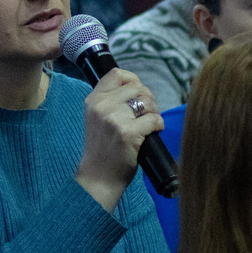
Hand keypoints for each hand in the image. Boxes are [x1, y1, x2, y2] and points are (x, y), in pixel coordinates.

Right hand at [75, 69, 162, 212]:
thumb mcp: (97, 119)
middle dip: (148, 99)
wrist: (98, 178)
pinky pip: (153, 119)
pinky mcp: (127, 133)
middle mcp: (101, 106)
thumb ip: (111, 102)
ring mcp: (114, 119)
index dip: (133, 80)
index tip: (139, 93)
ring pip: (147, 101)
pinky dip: (158, 124)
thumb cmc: (102, 149)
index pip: (117, 74)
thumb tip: (138, 89)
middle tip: (149, 113)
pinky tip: (154, 132)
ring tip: (150, 124)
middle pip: (137, 87)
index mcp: (93, 100)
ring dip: (154, 112)